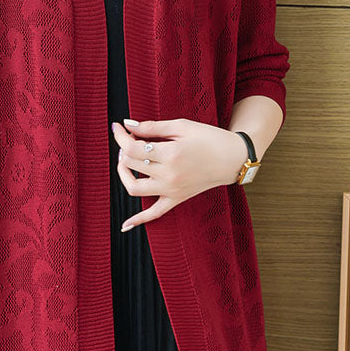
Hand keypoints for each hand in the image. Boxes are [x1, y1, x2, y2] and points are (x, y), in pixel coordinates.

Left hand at [111, 117, 248, 231]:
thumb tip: (127, 125)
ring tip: (126, 162)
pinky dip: (139, 220)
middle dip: (124, 149)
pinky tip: (125, 225)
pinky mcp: (176, 199)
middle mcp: (169, 174)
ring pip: (134, 188)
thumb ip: (152, 126)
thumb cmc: (209, 138)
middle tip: (130, 139)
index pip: (132, 147)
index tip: (117, 127)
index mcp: (171, 153)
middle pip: (130, 164)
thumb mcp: (181, 126)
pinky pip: (154, 213)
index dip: (120, 136)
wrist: (232, 158)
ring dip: (123, 174)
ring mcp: (172, 190)